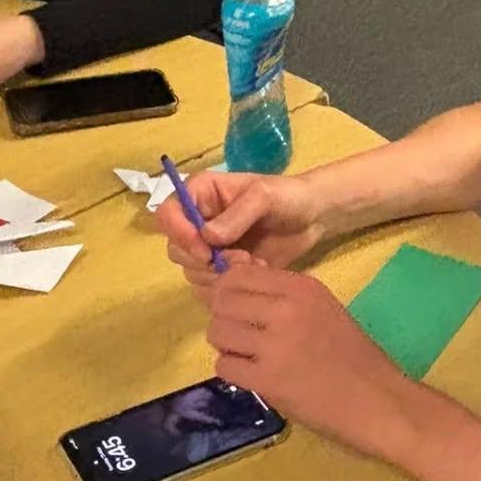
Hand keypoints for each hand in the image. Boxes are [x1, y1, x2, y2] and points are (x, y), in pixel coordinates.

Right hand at [155, 171, 324, 283]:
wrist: (313, 218)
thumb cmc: (288, 196)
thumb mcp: (264, 196)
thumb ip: (237, 215)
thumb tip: (208, 237)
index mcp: (200, 193)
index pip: (167, 214)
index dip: (179, 234)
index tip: (205, 249)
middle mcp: (198, 221)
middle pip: (176, 249)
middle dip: (205, 260)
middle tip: (240, 258)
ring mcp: (210, 247)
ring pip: (192, 271)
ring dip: (221, 274)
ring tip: (254, 263)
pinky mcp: (224, 269)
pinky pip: (211, 286)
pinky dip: (231, 285)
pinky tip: (256, 271)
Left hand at [204, 262, 414, 457]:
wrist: (379, 401)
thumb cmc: (353, 355)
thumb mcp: (322, 308)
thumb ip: (283, 296)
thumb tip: (234, 286)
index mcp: (302, 287)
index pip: (239, 273)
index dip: (228, 290)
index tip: (235, 306)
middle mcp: (286, 309)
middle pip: (222, 300)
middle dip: (223, 317)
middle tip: (239, 335)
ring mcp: (275, 345)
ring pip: (217, 331)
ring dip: (225, 345)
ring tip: (245, 355)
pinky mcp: (268, 380)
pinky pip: (224, 365)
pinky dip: (232, 371)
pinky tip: (252, 376)